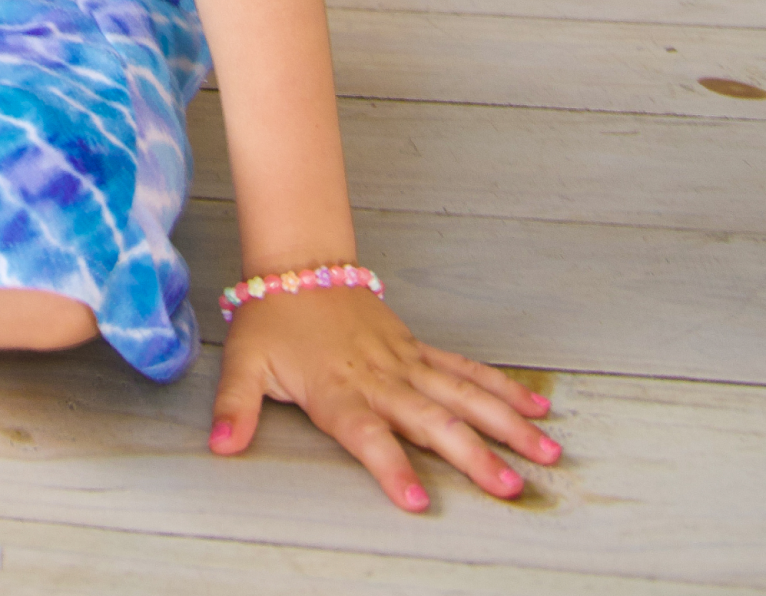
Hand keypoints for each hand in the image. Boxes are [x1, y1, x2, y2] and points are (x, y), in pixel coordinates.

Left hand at [210, 286, 560, 510]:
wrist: (298, 264)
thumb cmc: (273, 319)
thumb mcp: (243, 362)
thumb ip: (234, 408)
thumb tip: (219, 447)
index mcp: (337, 389)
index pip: (366, 434)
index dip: (390, 466)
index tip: (418, 501)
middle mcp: (378, 378)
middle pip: (430, 419)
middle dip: (473, 454)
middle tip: (511, 487)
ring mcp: (404, 361)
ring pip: (462, 394)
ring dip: (505, 423)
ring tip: (546, 453)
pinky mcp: (417, 348)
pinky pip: (465, 369)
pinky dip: (501, 388)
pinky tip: (537, 408)